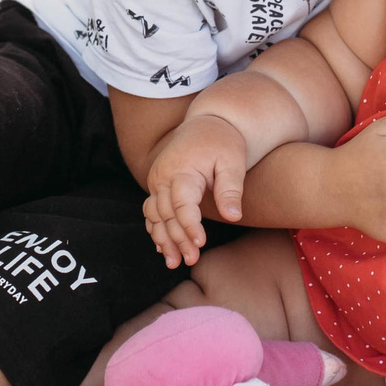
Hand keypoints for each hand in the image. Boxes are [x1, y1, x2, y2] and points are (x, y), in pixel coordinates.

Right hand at [143, 115, 251, 266]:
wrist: (207, 123)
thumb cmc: (224, 142)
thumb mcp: (233, 162)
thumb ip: (231, 189)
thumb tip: (233, 216)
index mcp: (182, 169)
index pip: (182, 203)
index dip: (189, 225)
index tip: (200, 244)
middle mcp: (163, 176)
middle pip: (166, 214)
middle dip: (178, 239)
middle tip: (192, 259)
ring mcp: (157, 181)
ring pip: (155, 216)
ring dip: (164, 240)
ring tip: (174, 262)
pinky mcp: (157, 185)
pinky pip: (151, 211)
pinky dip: (156, 230)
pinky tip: (164, 249)